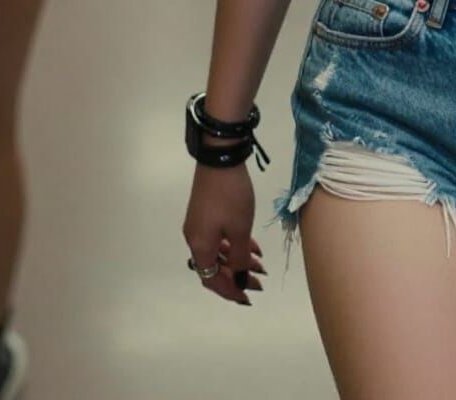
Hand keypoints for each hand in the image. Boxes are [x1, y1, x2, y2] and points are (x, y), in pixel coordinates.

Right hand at [183, 161, 266, 306]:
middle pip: (214, 267)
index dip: (229, 290)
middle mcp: (195, 238)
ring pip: (219, 251)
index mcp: (199, 246)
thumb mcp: (240, 230)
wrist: (220, 158)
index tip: (248, 297)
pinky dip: (234, 244)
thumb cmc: (231, 197)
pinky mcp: (205, 212)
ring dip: (238, 259)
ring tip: (260, 264)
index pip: (211, 279)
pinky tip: (252, 245)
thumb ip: (239, 258)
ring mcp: (199, 224)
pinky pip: (219, 237)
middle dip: (236, 276)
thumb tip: (239, 279)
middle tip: (259, 282)